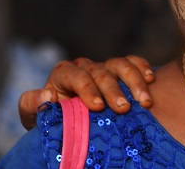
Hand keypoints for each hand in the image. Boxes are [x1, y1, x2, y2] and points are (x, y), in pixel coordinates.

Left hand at [17, 55, 155, 129]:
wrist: (69, 123)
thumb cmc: (52, 120)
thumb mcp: (35, 116)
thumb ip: (32, 105)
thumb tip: (48, 95)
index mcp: (63, 74)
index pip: (75, 75)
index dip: (87, 89)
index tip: (97, 107)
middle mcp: (85, 66)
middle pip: (101, 72)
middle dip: (114, 90)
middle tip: (124, 108)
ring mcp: (104, 67)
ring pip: (120, 64)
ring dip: (134, 81)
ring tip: (144, 101)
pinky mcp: (120, 71)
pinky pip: (134, 62)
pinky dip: (143, 68)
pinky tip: (151, 79)